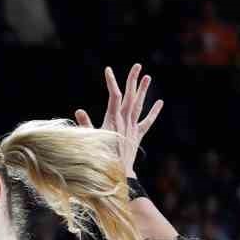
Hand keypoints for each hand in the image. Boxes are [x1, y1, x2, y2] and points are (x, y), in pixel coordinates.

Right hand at [74, 63, 163, 178]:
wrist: (118, 174)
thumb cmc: (102, 158)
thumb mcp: (92, 141)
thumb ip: (86, 125)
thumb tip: (79, 111)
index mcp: (113, 119)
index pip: (114, 96)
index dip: (111, 82)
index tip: (108, 70)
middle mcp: (125, 121)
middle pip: (130, 96)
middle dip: (132, 80)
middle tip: (137, 65)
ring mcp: (133, 127)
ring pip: (139, 105)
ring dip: (143, 90)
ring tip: (147, 77)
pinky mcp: (137, 135)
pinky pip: (147, 122)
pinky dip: (154, 112)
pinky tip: (160, 103)